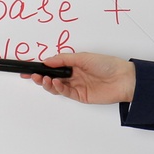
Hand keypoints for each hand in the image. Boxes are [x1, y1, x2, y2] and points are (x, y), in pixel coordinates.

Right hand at [22, 52, 136, 104]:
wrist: (123, 79)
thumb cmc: (108, 65)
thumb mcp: (84, 57)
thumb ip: (64, 59)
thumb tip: (47, 60)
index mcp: (75, 64)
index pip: (54, 66)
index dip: (42, 67)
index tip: (29, 68)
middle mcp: (74, 75)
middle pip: (52, 77)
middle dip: (40, 77)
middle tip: (32, 75)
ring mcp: (77, 86)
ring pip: (56, 86)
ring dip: (47, 83)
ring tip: (43, 79)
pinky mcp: (80, 96)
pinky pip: (65, 92)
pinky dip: (58, 88)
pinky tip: (55, 83)